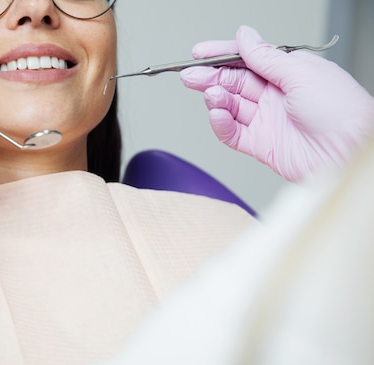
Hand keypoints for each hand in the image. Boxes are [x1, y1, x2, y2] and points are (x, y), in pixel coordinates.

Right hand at [180, 25, 373, 181]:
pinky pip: (232, 133)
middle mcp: (275, 95)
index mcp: (287, 73)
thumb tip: (245, 36)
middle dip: (210, 77)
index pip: (247, 59)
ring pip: (230, 107)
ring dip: (216, 99)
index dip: (222, 55)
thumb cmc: (340, 110)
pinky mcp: (260, 145)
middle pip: (234, 82)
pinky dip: (220, 124)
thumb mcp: (300, 73)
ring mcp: (266, 121)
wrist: (349, 152)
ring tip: (211, 96)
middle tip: (190, 75)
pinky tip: (217, 115)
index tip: (200, 53)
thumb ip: (266, 58)